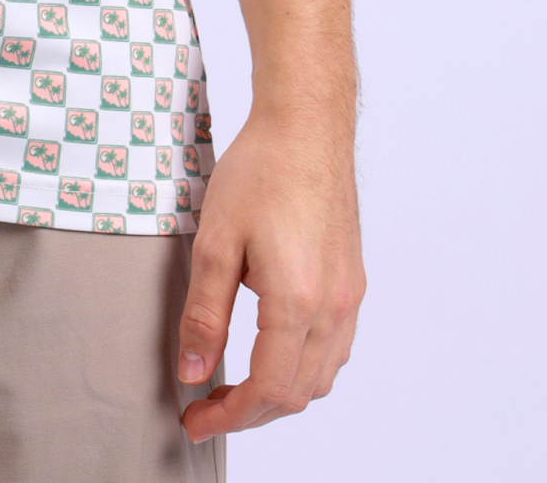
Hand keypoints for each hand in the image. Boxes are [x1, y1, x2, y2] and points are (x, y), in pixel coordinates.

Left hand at [176, 105, 364, 441]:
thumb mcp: (215, 241)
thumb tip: (193, 372)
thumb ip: (204, 314)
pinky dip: (302, 368)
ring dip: (278, 394)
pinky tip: (271, 352)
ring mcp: (350, 296)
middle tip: (205, 406)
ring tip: (232, 384)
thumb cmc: (260, 171)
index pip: (268, 390)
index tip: (194, 419)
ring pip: (320, 377)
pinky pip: (334, 349)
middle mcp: (334, 307)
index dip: (229, 416)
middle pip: (297, 394)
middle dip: (250, 412)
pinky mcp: (353, 281)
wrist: (306, 127)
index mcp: (297, 301)